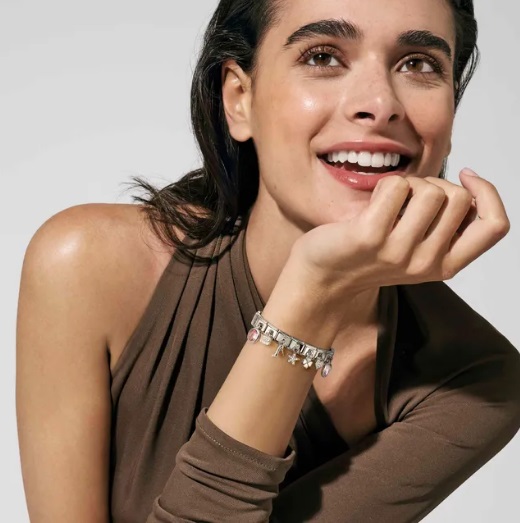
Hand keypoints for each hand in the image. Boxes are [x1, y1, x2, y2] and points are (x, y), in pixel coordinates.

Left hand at [288, 169, 509, 295]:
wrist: (322, 280)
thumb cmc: (366, 258)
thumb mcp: (415, 251)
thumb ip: (443, 227)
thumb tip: (466, 186)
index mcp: (444, 266)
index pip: (495, 226)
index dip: (488, 193)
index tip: (465, 176)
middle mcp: (426, 263)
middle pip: (459, 198)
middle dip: (434, 185)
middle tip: (407, 198)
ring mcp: (398, 252)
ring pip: (430, 190)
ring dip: (409, 184)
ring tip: (387, 202)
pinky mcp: (370, 237)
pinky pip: (396, 187)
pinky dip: (385, 185)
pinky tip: (371, 203)